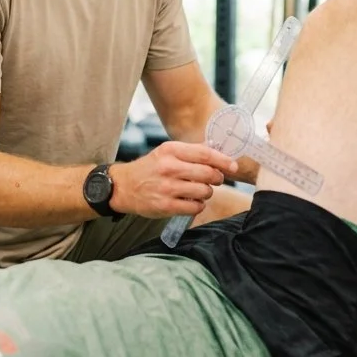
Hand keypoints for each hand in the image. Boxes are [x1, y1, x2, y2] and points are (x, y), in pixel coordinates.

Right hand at [110, 142, 237, 218]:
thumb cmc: (149, 168)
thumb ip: (191, 151)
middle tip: (216, 180)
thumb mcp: (166, 152)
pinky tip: (192, 201)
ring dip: (207, 192)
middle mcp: (169, 168)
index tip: (233, 166)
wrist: (123, 187)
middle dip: (218, 178)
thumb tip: (218, 149)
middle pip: (208, 174)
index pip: (205, 154)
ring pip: (204, 192)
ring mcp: (167, 188)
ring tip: (200, 191)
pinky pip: (195, 207)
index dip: (223, 160)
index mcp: (171, 150)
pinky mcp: (165, 206)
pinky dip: (198, 205)